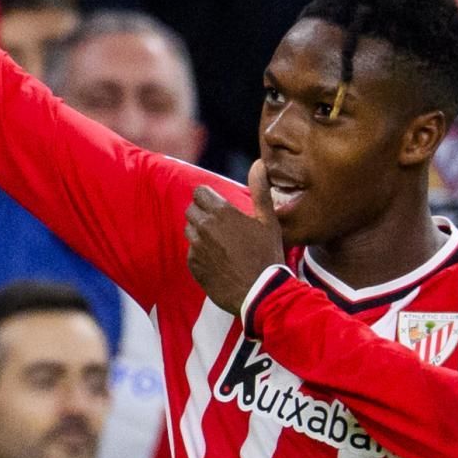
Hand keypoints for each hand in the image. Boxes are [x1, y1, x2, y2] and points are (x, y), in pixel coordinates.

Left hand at [185, 163, 285, 319]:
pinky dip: (200, 252)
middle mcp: (204, 227)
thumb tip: (258, 164)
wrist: (260, 293)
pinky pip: (191, 251)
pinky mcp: (193, 266)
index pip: (199, 192)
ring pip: (189, 230)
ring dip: (200, 232)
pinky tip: (217, 259)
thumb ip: (260, 190)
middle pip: (191, 209)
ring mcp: (196, 247)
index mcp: (222, 212)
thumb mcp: (268, 221)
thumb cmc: (267, 255)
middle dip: (202, 212)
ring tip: (220, 242)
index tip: (218, 204)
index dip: (208, 197)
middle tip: (220, 224)